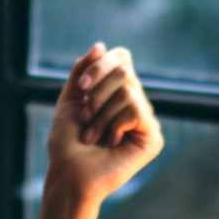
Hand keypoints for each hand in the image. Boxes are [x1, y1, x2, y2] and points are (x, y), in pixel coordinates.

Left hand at [47, 43, 162, 202]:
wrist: (68, 173)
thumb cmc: (66, 142)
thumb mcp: (69, 100)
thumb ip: (82, 71)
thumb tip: (100, 45)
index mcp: (116, 92)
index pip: (122, 58)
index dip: (101, 65)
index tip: (82, 88)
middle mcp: (135, 102)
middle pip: (124, 71)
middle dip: (96, 94)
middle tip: (85, 117)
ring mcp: (145, 119)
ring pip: (128, 90)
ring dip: (101, 113)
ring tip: (93, 135)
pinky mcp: (152, 137)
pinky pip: (135, 109)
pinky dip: (115, 123)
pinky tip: (111, 142)